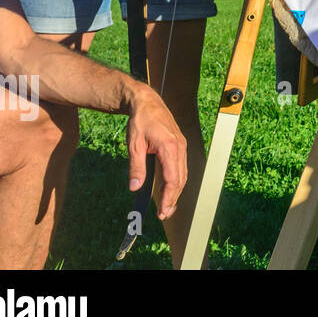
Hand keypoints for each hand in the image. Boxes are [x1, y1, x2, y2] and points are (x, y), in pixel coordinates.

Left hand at [126, 87, 187, 219]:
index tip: (162, 211)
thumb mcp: (134, 144)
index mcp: (170, 147)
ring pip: (183, 174)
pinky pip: (181, 167)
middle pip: (181, 179)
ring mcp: (182, 146)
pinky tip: (169, 189)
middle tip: (164, 214)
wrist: (147, 102)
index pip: (172, 179)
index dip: (168, 197)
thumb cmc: (140, 121)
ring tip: (167, 206)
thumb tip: (134, 187)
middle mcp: (180, 148)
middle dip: (173, 198)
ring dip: (176, 191)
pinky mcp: (180, 146)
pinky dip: (176, 181)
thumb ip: (136, 166)